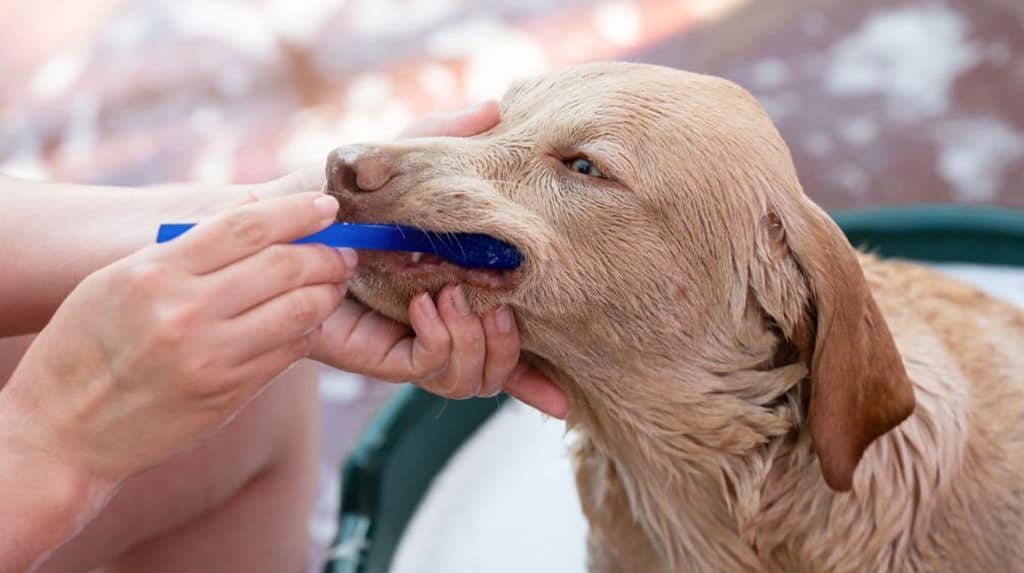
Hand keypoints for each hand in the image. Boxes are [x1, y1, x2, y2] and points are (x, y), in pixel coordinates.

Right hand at [2, 192, 353, 486]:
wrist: (64, 431)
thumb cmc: (86, 345)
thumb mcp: (116, 279)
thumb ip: (182, 248)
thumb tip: (254, 212)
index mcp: (155, 272)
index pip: (247, 226)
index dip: (298, 212)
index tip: (327, 206)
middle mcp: (186, 313)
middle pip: (285, 266)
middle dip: (326, 254)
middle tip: (344, 250)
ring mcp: (212, 358)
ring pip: (299, 311)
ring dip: (327, 293)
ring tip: (333, 284)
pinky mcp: (229, 393)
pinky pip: (288, 352)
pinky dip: (307, 331)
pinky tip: (306, 322)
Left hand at [288, 102, 568, 417]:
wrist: (281, 227)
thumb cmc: (338, 196)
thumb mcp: (401, 162)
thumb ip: (445, 136)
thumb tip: (496, 106)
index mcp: (463, 288)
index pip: (511, 337)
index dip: (541, 370)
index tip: (565, 389)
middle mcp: (447, 324)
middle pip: (502, 368)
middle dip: (511, 348)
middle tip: (499, 309)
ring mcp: (419, 344)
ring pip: (474, 378)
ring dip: (476, 342)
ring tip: (450, 299)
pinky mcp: (389, 357)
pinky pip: (435, 369)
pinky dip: (441, 341)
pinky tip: (422, 306)